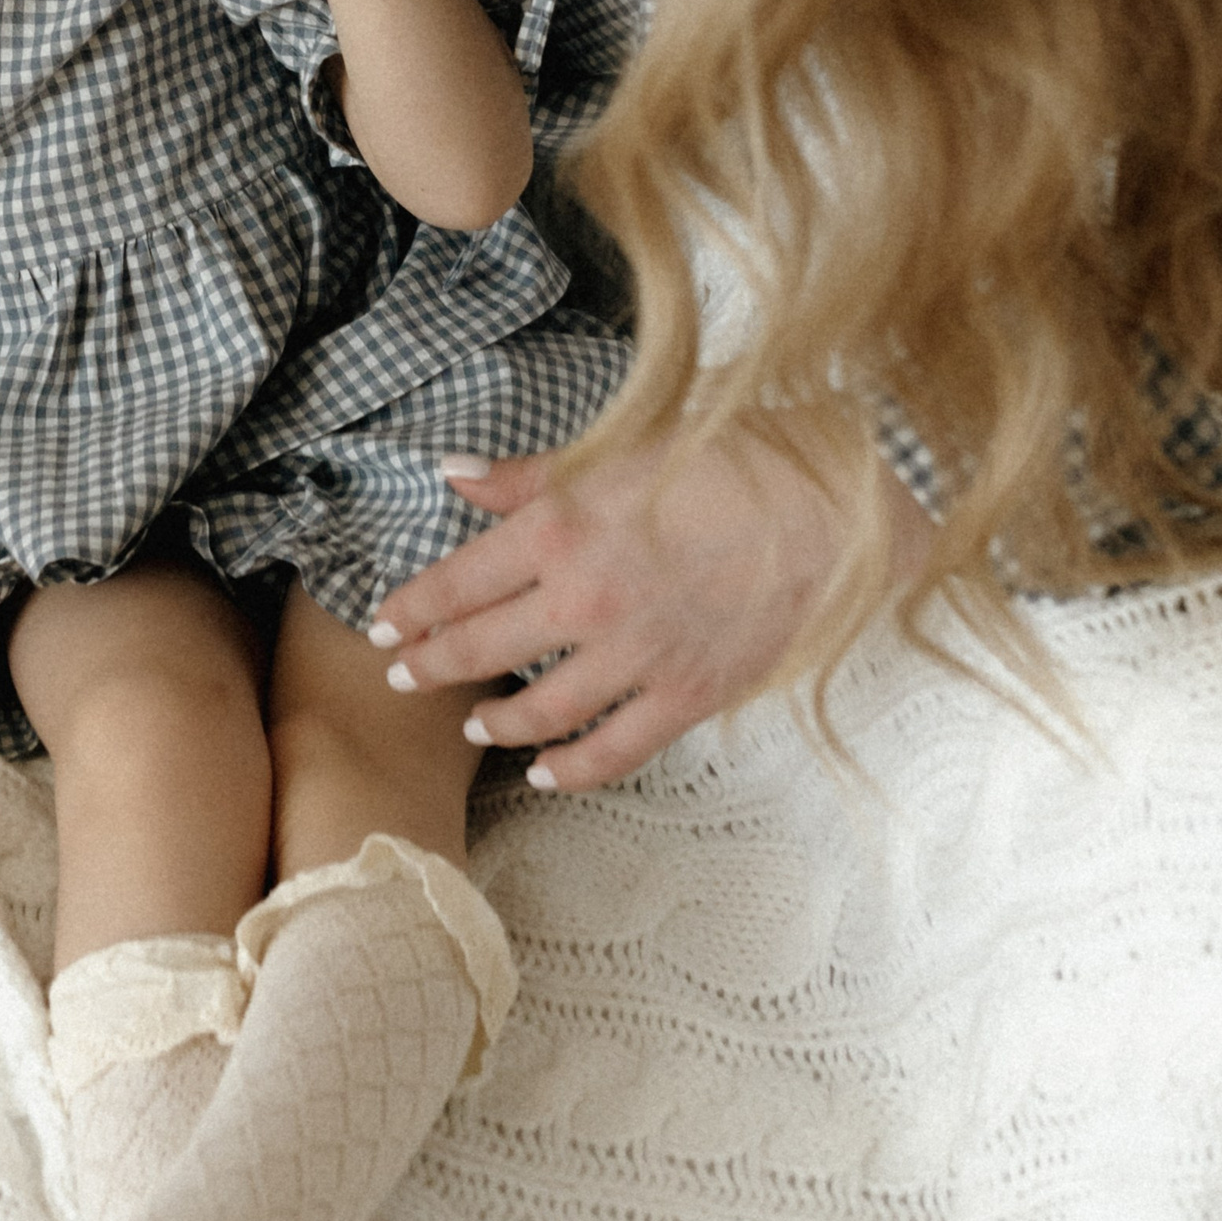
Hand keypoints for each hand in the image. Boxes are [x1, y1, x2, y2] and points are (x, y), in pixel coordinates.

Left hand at [368, 430, 929, 788]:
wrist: (840, 508)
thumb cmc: (732, 460)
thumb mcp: (621, 446)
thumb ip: (526, 474)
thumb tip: (449, 473)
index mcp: (561, 530)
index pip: (456, 582)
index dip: (410, 606)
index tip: (382, 621)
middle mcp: (586, 601)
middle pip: (479, 649)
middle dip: (430, 663)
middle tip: (400, 673)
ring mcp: (636, 657)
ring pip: (536, 710)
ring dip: (492, 721)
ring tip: (469, 722)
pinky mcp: (686, 696)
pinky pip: (611, 751)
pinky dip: (569, 770)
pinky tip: (542, 774)